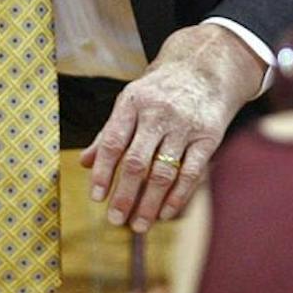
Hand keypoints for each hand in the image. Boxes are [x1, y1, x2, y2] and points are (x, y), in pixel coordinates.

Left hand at [80, 24, 264, 232]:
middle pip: (136, 162)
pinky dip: (177, 197)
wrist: (205, 66)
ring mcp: (185, 125)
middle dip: (124, 195)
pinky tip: (165, 213)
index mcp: (132, 102)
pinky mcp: (208, 136)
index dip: (102, 172)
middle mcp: (158, 113)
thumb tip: (84, 163)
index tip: (96, 198)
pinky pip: (191, 173)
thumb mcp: (131, 102)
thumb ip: (109, 133)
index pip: (113, 142)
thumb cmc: (160, 90)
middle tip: (115, 220)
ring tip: (138, 225)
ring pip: (163, 172)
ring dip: (149, 203)